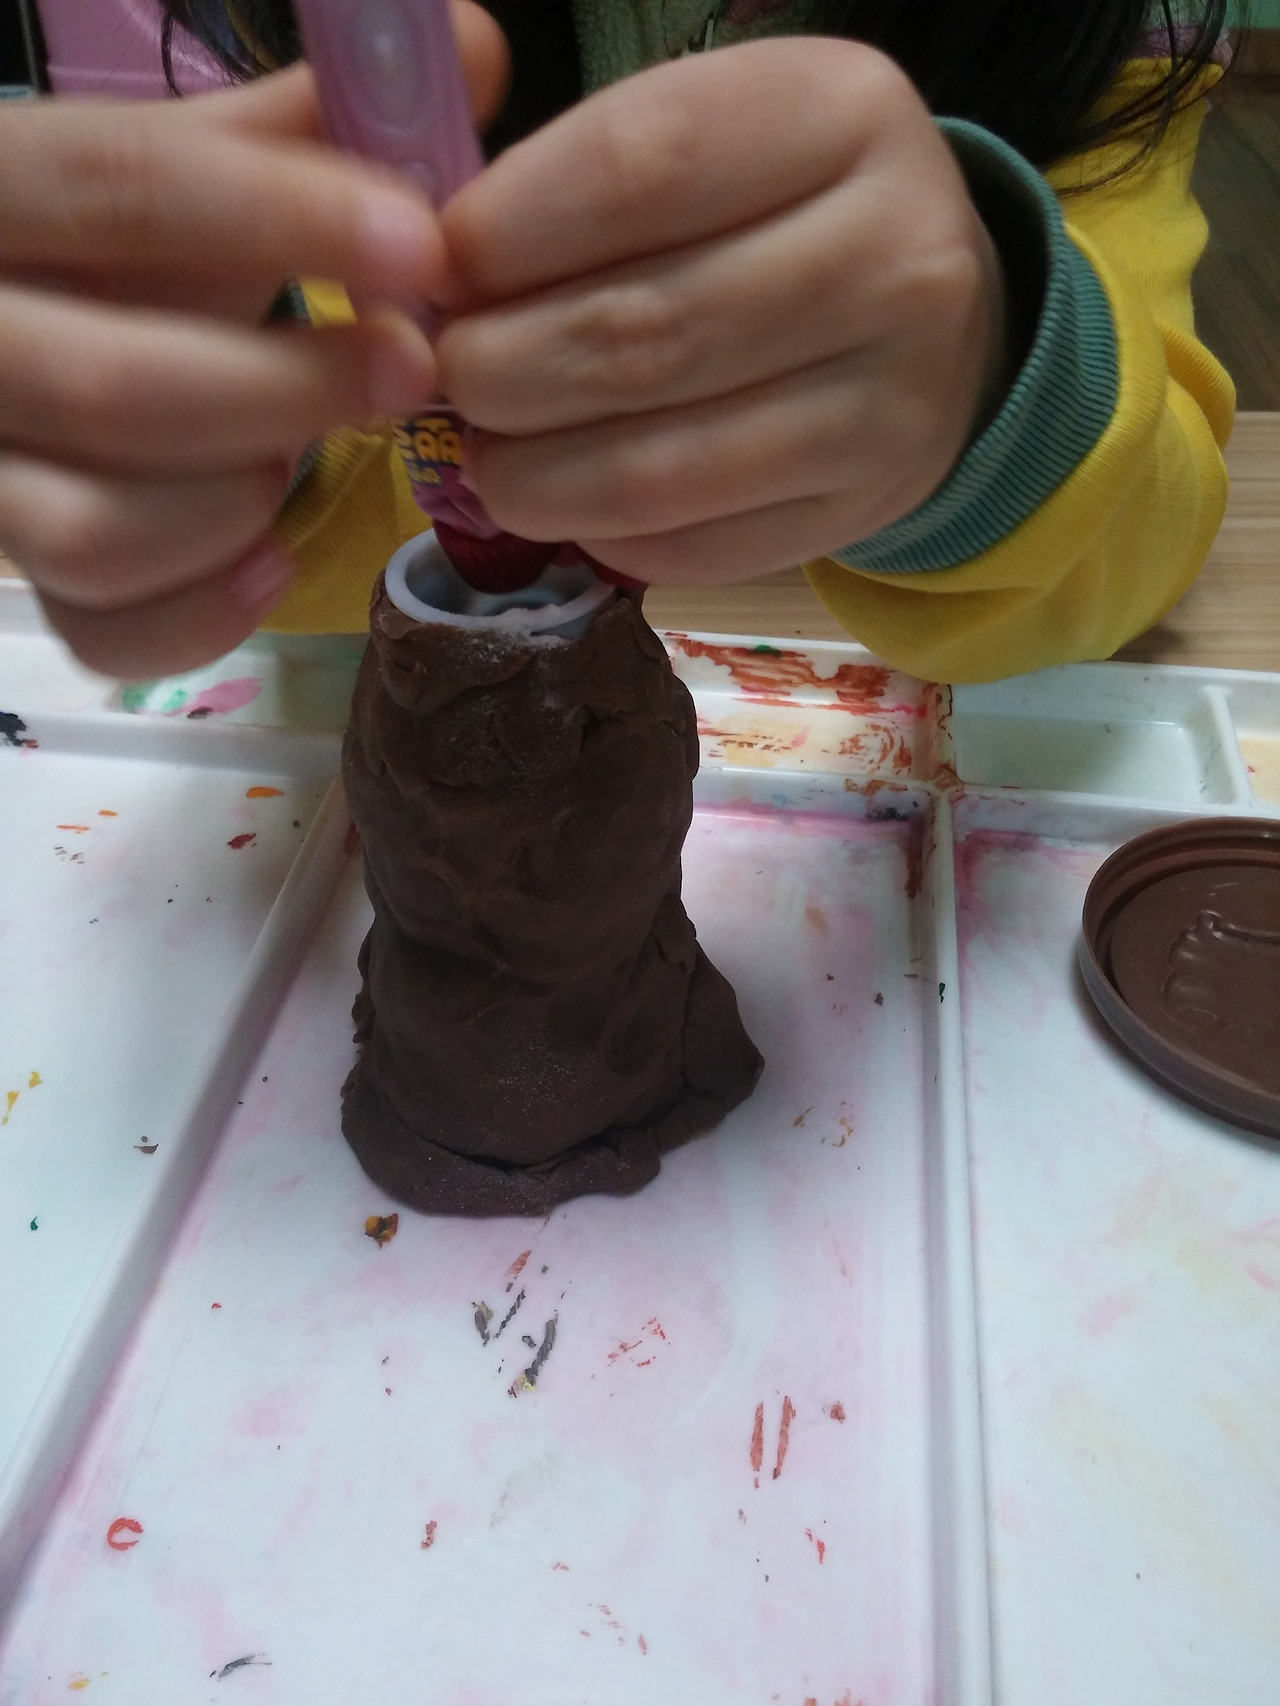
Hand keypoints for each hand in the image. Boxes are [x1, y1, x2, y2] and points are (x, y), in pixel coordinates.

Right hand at [0, 0, 506, 678]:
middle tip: (414, 372)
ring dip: (236, 504)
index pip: (116, 188)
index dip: (279, 218)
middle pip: (112, 388)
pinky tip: (271, 560)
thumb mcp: (177, 171)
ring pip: (96, 534)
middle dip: (289, 390)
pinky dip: (203, 610)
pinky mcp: (10, 566)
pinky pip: (101, 630)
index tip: (424, 246)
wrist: (5, 328)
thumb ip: (300, 128)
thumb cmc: (112, 250)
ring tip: (297, 458)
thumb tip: (469, 50)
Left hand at [436, 38, 1009, 584]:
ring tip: (486, 454)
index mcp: (842, 117)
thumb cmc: (785, 212)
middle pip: (642, 335)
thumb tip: (436, 278)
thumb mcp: (716, 134)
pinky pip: (691, 548)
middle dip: (501, 369)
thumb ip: (587, 177)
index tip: (438, 270)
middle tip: (445, 376)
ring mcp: (888, 406)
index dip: (506, 232)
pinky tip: (569, 500)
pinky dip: (600, 533)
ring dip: (532, 475)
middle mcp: (892, 261)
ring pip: (657, 468)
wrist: (944, 325)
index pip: (641, 170)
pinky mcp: (858, 512)